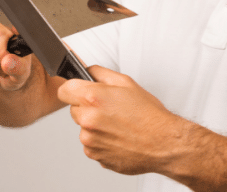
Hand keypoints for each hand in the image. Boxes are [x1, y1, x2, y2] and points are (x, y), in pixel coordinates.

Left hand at [58, 65, 187, 174]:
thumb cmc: (149, 114)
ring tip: (118, 124)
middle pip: (74, 109)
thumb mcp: (127, 83)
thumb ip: (101, 73)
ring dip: (95, 125)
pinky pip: (91, 144)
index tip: (79, 91)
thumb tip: (88, 71)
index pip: (64, 90)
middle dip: (87, 107)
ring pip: (83, 128)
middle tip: (109, 108)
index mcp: (93, 98)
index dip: (73, 89)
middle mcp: (87, 120)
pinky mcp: (95, 155)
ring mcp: (90, 140)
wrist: (162, 142)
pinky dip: (101, 141)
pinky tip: (118, 136)